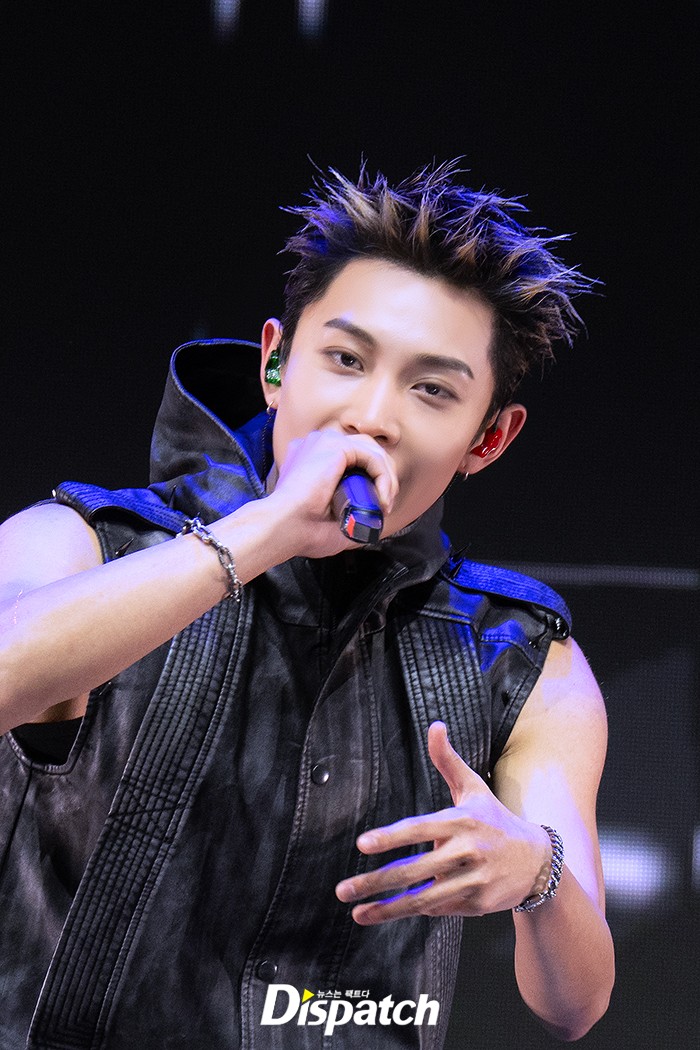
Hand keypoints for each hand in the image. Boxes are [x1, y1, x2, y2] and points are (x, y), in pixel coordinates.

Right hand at [263, 429, 397, 558]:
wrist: (284, 528)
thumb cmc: (301, 530)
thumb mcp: (334, 520)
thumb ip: (352, 512)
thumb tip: (375, 517)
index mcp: (313, 459)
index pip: (354, 459)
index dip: (372, 480)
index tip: (377, 508)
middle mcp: (318, 446)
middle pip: (366, 452)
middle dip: (383, 479)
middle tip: (384, 507)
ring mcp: (325, 442)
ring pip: (373, 452)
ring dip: (386, 479)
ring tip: (384, 505)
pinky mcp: (335, 446)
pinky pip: (373, 456)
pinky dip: (384, 478)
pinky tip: (381, 499)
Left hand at [335, 722, 550, 924]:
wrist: (536, 860)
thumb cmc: (495, 819)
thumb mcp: (473, 787)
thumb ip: (448, 760)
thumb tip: (435, 725)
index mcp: (461, 821)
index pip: (419, 828)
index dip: (390, 837)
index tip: (362, 844)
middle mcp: (467, 852)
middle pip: (414, 870)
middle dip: (375, 881)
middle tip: (343, 889)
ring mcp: (473, 881)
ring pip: (423, 898)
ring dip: (388, 909)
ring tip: (358, 912)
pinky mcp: (477, 904)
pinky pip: (438, 909)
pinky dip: (414, 911)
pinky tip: (387, 913)